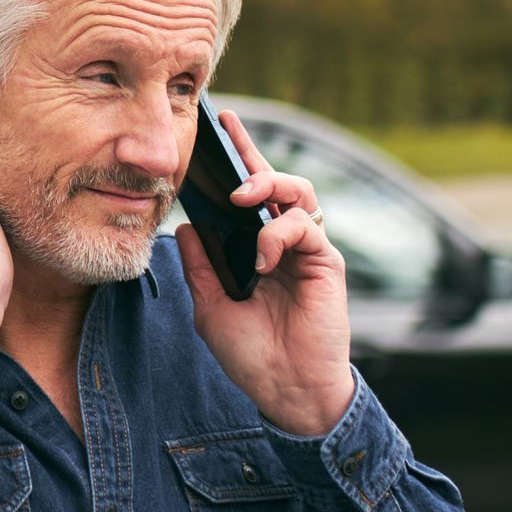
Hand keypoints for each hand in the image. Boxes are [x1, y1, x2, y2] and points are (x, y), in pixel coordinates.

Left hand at [174, 111, 354, 436]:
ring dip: (269, 187)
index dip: (239, 155)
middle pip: (277, 180)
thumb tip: (185, 225)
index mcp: (257, 246)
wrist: (285, 390)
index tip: (219, 121)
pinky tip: (262, 258)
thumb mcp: (211, 305)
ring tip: (243, 199)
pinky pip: (306, 227)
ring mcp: (307, 249)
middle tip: (228, 148)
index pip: (249, 192)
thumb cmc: (251, 353)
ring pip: (299, 192)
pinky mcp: (326, 262)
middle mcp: (284, 241)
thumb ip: (201, 265)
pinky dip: (279, 235)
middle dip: (253, 156)